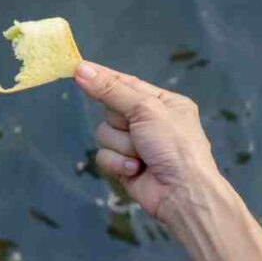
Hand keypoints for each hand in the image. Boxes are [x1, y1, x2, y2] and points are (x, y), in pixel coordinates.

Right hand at [74, 61, 222, 224]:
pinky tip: (136, 170)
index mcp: (162, 102)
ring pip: (104, 134)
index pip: (125, 83)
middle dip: (121, 122)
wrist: (183, 193)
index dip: (103, 77)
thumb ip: (111, 90)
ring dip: (122, 145)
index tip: (78, 67)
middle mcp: (148, 121)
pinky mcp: (124, 165)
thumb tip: (80, 68)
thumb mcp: (145, 109)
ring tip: (142, 155)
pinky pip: (104, 155)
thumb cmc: (174, 145)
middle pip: (110, 110)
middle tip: (138, 130)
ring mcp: (136, 145)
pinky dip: (118, 163)